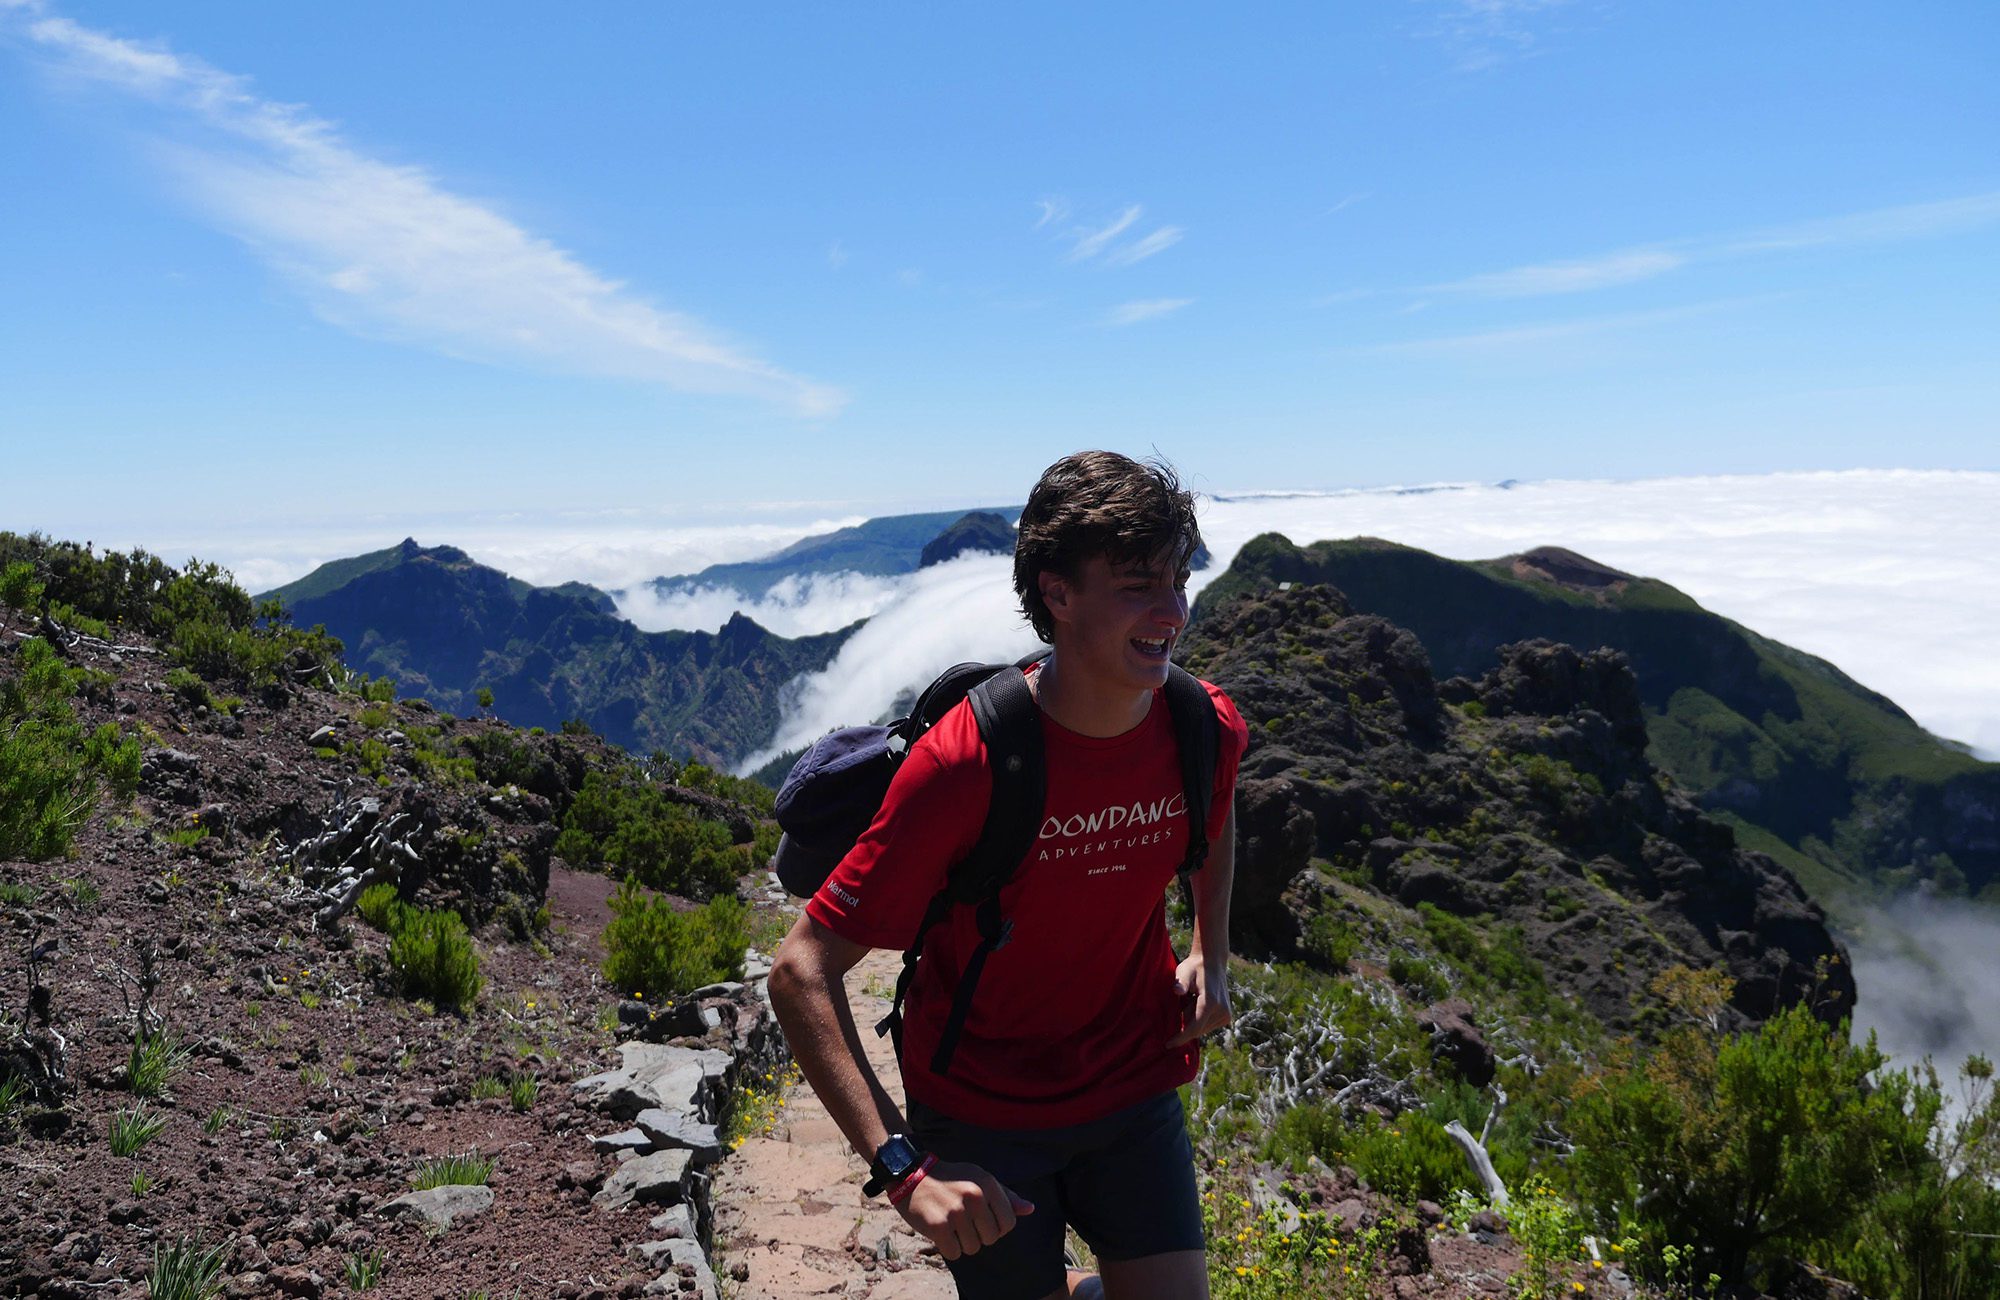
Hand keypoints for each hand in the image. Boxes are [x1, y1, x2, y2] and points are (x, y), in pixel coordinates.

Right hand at [895, 1160, 1033, 1258]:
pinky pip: (954, 1253)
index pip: (1009, 1223)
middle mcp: (974, 1197)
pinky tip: (941, 1231)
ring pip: (973, 1248)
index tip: (984, 1221)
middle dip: (979, 1235)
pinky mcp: (938, 1226)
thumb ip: (1005, 1196)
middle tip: (964, 1222)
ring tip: (952, 1224)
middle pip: (991, 1238)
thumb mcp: (979, 1178)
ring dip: (962, 1242)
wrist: (912, 1174)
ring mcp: (956, 1212)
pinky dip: (948, 1247)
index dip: (998, 1227)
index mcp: (987, 1184)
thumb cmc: (951, 1179)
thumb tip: (1030, 1209)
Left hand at [1165, 953, 1230, 1048]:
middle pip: (1197, 1030)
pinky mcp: (1226, 1016)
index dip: (1180, 1038)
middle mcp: (1221, 1011)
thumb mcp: (1184, 971)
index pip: (1193, 1028)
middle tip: (1177, 1008)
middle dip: (1183, 1026)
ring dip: (1191, 1022)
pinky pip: (1207, 1025)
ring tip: (1188, 1002)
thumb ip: (1181, 982)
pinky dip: (1198, 1021)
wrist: (1212, 962)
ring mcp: (1226, 1015)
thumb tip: (1176, 990)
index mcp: (1210, 1003)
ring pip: (1202, 1029)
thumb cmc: (1194, 967)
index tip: (1167, 1045)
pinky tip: (1194, 1005)